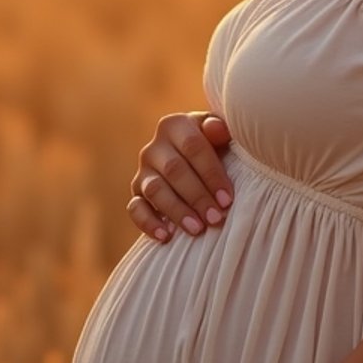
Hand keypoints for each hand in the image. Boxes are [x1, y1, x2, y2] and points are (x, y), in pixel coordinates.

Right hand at [128, 111, 233, 241]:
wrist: (197, 162)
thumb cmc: (216, 147)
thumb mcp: (221, 135)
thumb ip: (221, 129)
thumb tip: (216, 129)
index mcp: (176, 125)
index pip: (193, 147)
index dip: (211, 174)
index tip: (227, 199)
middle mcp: (155, 147)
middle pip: (174, 170)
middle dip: (197, 196)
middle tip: (215, 218)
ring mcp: (143, 170)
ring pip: (155, 190)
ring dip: (176, 210)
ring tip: (197, 229)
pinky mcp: (136, 193)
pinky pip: (135, 208)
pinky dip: (148, 222)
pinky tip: (165, 236)